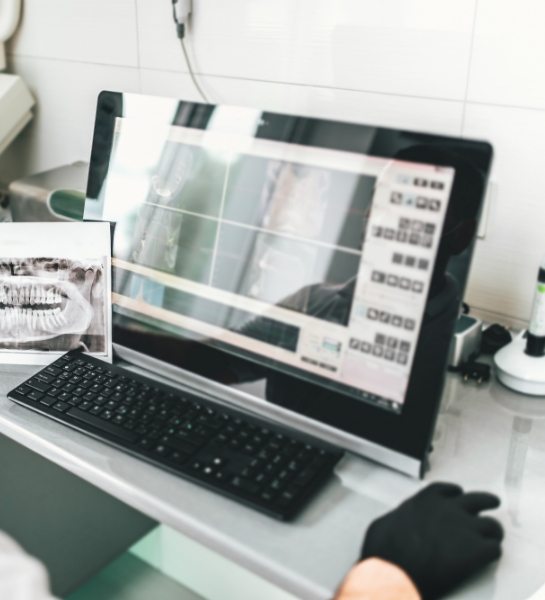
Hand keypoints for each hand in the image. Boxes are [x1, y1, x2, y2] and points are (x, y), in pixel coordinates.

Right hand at [360, 482, 503, 599]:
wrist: (395, 570)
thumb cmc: (386, 549)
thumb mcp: (386, 523)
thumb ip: (401, 518)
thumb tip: (399, 524)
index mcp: (426, 500)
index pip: (449, 490)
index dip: (456, 495)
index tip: (459, 497)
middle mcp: (449, 509)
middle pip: (479, 500)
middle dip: (487, 502)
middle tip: (492, 504)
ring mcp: (465, 529)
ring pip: (492, 525)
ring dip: (492, 532)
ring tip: (493, 538)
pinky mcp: (476, 551)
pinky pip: (494, 549)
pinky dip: (492, 553)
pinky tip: (487, 558)